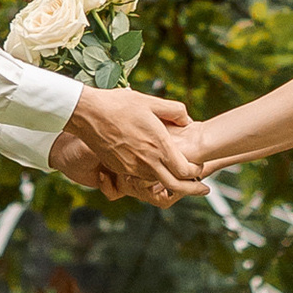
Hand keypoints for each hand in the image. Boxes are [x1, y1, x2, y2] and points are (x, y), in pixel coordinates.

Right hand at [50, 84, 208, 205]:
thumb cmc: (120, 105)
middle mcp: (146, 161)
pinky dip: (151, 175)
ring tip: (178, 172)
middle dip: (192, 189)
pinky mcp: (120, 168)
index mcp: (158, 146)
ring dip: (169, 180)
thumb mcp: (152, 102)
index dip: (197, 172)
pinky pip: (140, 176)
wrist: (89, 114)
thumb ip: (175, 111)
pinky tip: (154, 163)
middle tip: (203, 188)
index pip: (185, 171)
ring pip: (157, 181)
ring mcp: (132, 168)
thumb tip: (188, 121)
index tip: (202, 169)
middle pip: (174, 185)